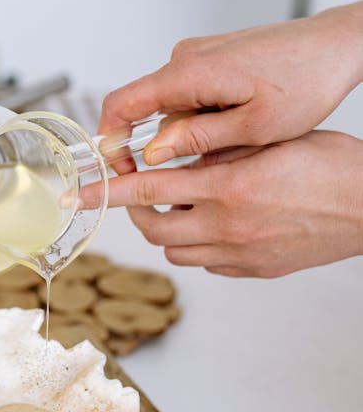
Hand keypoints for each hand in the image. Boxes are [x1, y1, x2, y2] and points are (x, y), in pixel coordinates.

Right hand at [98, 3, 362, 166]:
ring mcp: (198, 54)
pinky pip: (192, 94)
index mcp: (189, 72)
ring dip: (192, 131)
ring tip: (237, 141)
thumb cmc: (306, 81)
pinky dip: (206, 116)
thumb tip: (152, 152)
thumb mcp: (255, 126)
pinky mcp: (212, 57)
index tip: (120, 171)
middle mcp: (185, 58)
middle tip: (199, 169)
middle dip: (166, 144)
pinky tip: (240, 124)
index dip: (111, 141)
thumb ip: (198, 138)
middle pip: (149, 110)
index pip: (122, 104)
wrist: (336, 45)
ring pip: (174, 105)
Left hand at [102, 130, 362, 277]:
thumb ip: (218, 148)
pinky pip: (208, 263)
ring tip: (179, 204)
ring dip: (166, 228)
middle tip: (139, 190)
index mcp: (228, 187)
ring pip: (176, 250)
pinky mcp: (256, 271)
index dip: (107, 191)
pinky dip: (198, 245)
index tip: (78, 193)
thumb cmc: (331, 164)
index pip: (147, 190)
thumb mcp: (268, 140)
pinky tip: (213, 223)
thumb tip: (176, 150)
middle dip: (135, 210)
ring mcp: (242, 254)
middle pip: (153, 228)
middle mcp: (229, 226)